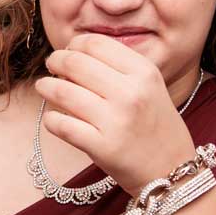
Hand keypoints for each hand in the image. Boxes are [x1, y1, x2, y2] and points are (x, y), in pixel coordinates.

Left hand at [37, 34, 196, 192]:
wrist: (172, 172)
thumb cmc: (156, 127)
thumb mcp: (151, 87)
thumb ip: (120, 68)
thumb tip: (75, 53)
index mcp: (144, 72)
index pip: (95, 43)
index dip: (74, 44)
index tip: (68, 51)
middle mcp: (131, 93)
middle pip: (75, 62)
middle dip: (56, 61)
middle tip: (51, 66)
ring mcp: (116, 121)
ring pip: (63, 91)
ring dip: (46, 87)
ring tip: (43, 87)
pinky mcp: (102, 147)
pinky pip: (61, 125)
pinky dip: (50, 119)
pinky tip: (53, 118)